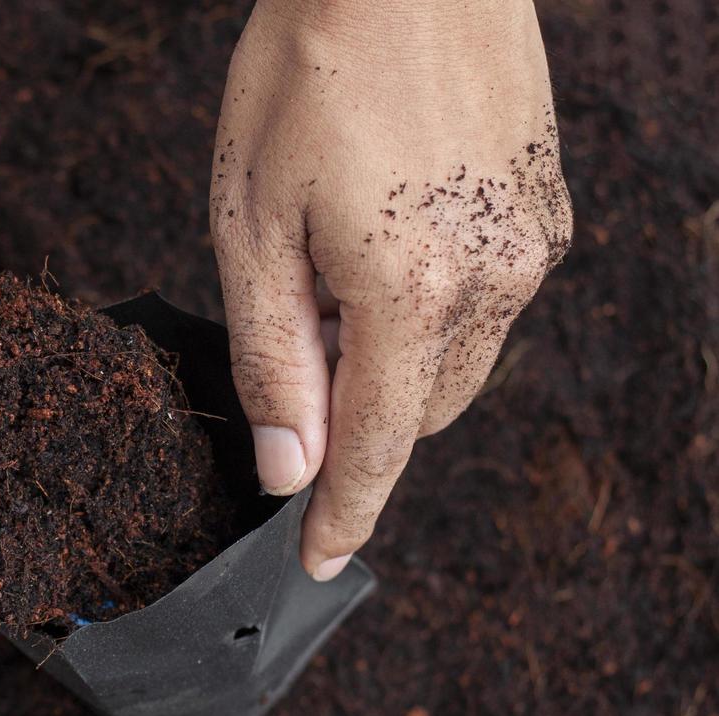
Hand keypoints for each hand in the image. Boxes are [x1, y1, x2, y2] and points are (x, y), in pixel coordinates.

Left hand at [210, 0, 571, 578]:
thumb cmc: (305, 74)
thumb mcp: (250, 223)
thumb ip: (273, 360)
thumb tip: (288, 469)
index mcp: (411, 293)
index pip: (375, 449)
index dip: (342, 514)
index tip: (315, 561)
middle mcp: (494, 281)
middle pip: (417, 413)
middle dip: (354, 414)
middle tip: (295, 336)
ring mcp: (531, 243)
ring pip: (456, 363)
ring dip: (393, 360)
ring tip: (335, 264)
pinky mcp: (546, 209)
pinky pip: (489, 304)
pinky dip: (432, 309)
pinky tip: (386, 235)